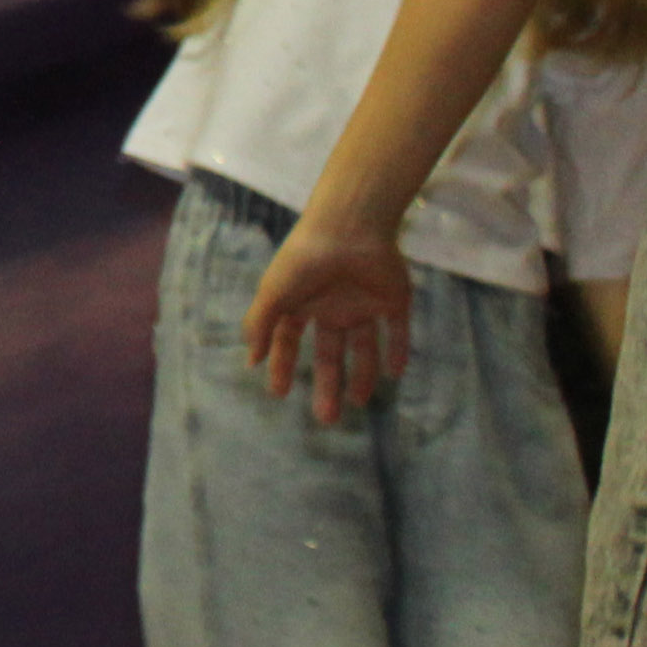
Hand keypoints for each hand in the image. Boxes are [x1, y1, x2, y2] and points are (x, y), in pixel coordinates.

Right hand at [244, 213, 415, 421]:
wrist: (349, 227)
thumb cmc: (304, 258)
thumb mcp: (273, 293)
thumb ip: (259, 325)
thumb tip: (248, 361)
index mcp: (302, 303)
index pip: (290, 342)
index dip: (283, 366)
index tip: (279, 393)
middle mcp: (332, 307)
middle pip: (330, 354)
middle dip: (328, 385)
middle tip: (326, 419)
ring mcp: (364, 304)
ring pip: (365, 348)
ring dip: (362, 376)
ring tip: (358, 403)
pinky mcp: (393, 299)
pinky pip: (398, 332)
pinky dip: (398, 352)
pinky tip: (394, 374)